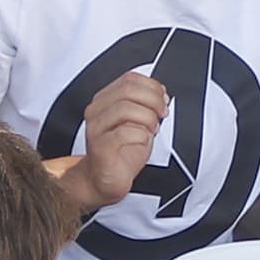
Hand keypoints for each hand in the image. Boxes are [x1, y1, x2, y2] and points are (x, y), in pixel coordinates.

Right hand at [66, 72, 169, 208]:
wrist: (105, 181)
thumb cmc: (120, 152)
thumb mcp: (137, 122)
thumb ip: (145, 104)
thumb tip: (160, 92)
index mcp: (104, 100)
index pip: (129, 79)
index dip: (152, 86)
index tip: (163, 99)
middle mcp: (96, 111)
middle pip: (128, 90)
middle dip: (153, 100)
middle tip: (162, 114)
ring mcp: (96, 128)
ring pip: (125, 108)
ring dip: (148, 118)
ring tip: (152, 130)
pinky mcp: (99, 147)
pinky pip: (124, 133)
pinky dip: (141, 135)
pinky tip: (143, 141)